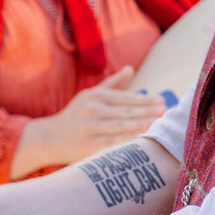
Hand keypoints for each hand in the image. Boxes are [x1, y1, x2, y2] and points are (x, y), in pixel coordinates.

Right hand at [12, 66, 167, 177]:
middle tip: (165, 111)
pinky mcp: (90, 146)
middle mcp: (93, 110)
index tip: (161, 100)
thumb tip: (131, 68)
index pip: (125, 98)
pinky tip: (143, 138)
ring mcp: (91, 128)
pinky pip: (115, 142)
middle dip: (148, 111)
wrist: (48, 138)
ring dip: (143, 124)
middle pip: (127, 111)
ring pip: (123, 126)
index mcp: (94, 96)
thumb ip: (112, 84)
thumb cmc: (73, 116)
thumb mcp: (89, 96)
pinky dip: (130, 140)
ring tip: (159, 123)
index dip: (145, 99)